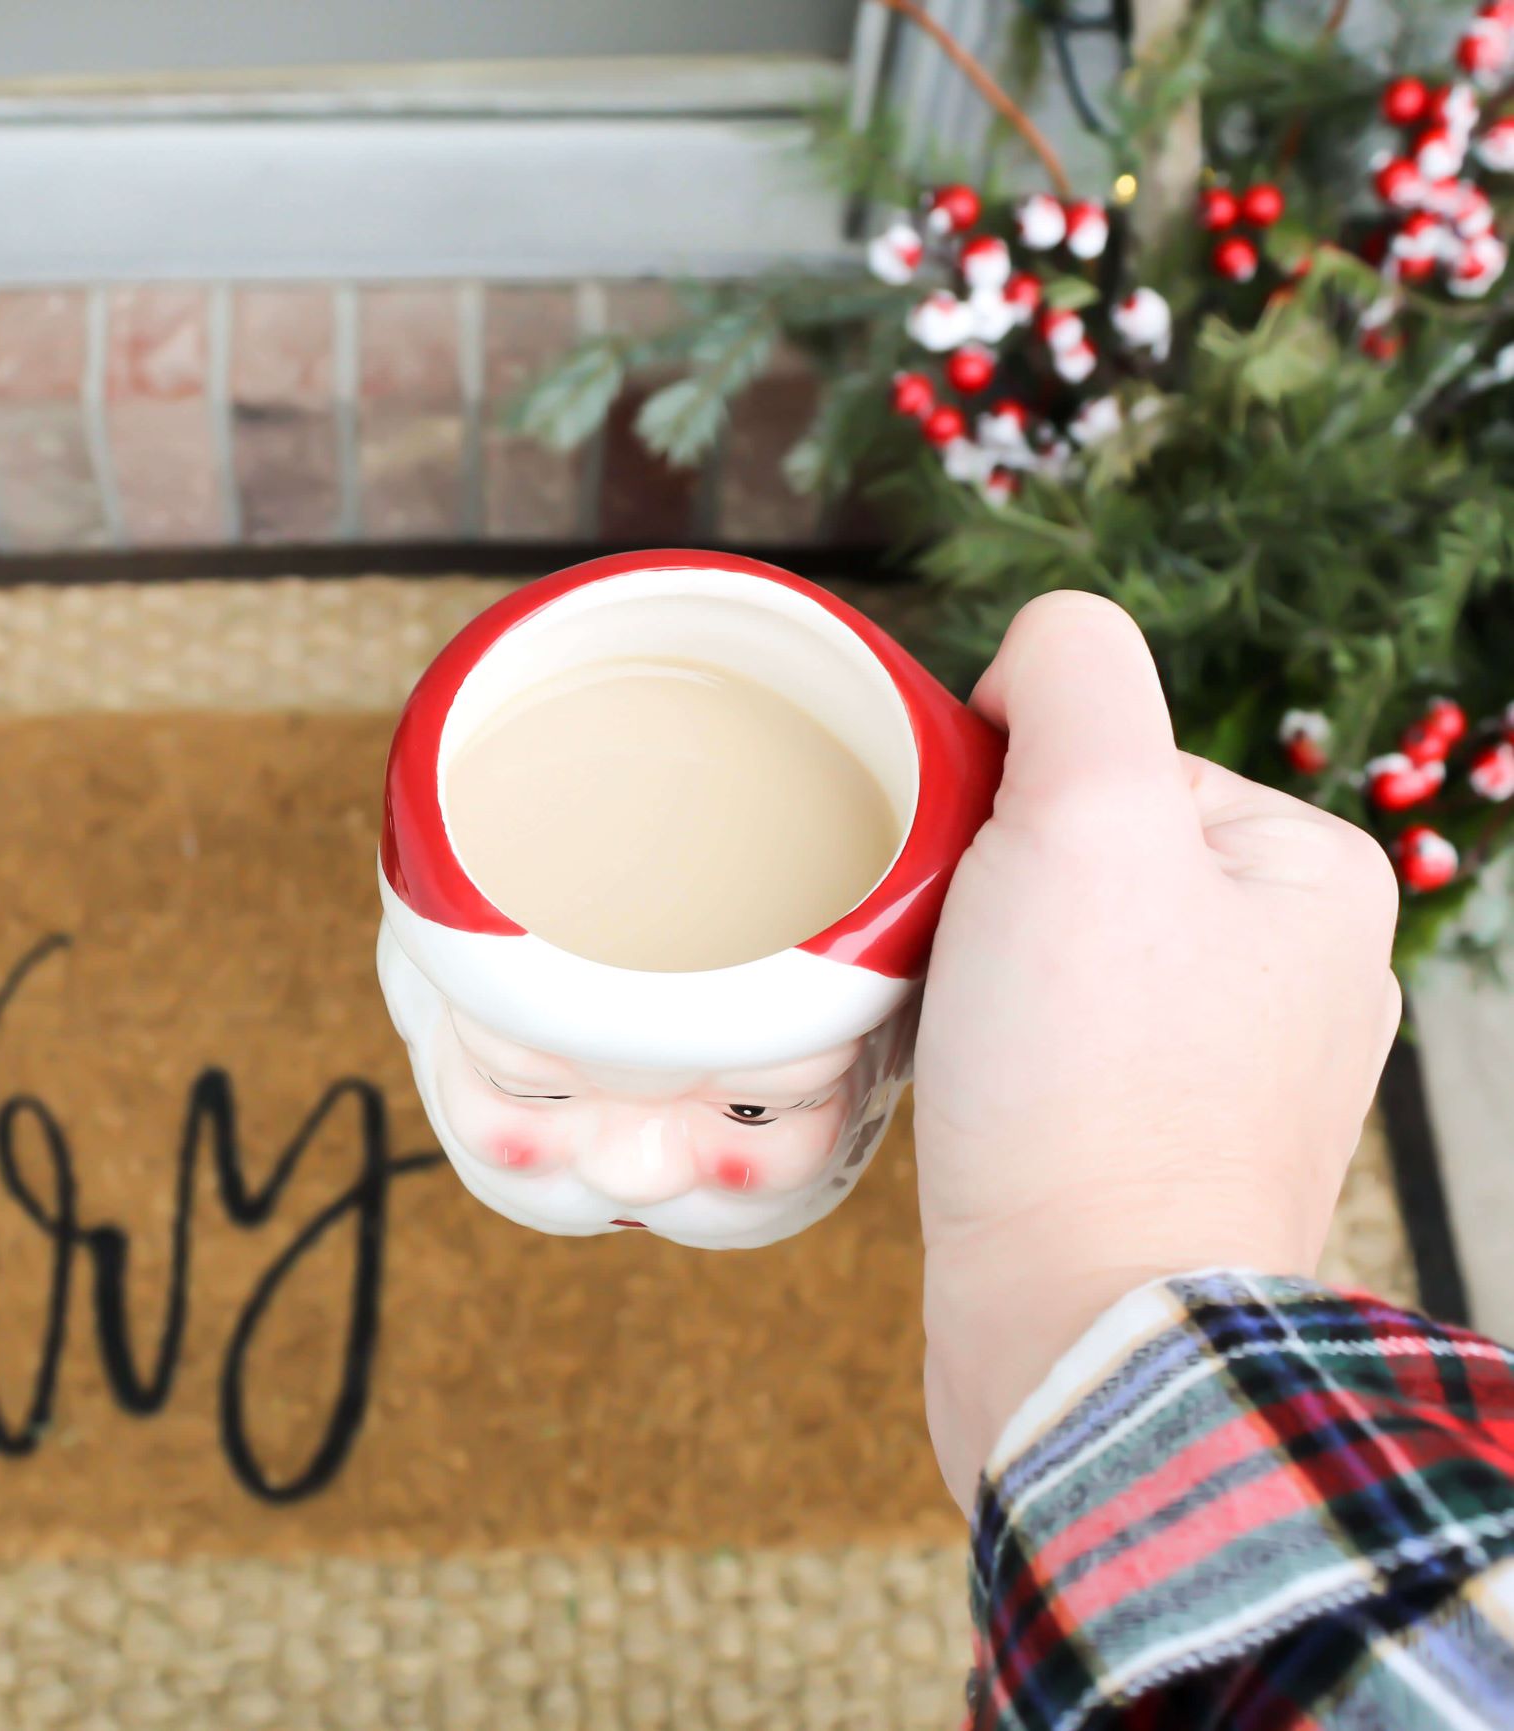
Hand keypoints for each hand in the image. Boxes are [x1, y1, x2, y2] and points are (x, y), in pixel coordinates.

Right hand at [913, 592, 1401, 1511]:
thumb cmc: (1089, 1083)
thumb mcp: (1086, 812)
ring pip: (1054, 956)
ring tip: (954, 1034)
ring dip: (977, 975)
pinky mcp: (1162, 1160)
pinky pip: (1052, 1055)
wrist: (1081, 1334)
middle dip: (988, 889)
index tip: (969, 875)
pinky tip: (970, 1099)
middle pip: (1079, 854)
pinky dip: (991, 1058)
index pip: (1115, 754)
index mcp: (1315, 873)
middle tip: (946, 957)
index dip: (1010, 795)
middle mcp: (1302, 974)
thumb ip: (1075, 674)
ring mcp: (1237, 1077)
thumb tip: (1035, 658)